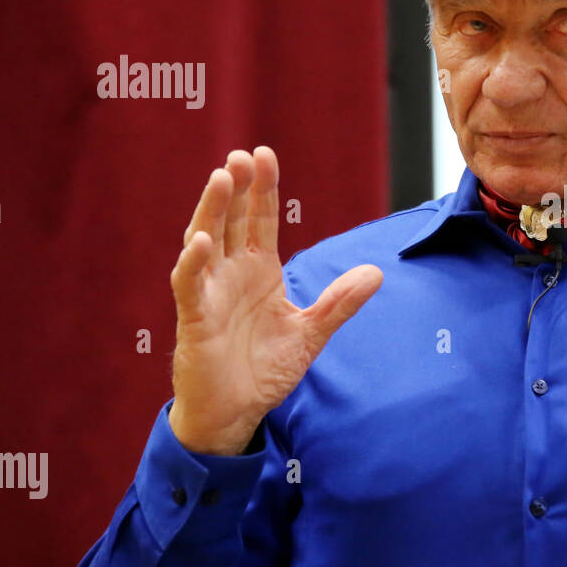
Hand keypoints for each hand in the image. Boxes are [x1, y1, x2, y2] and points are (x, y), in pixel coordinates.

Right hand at [169, 147, 382, 454]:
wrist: (236, 411)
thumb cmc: (264, 368)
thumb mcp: (311, 333)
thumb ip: (339, 303)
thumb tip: (376, 272)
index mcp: (260, 270)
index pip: (262, 219)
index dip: (264, 188)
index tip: (266, 155)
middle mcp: (232, 273)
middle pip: (232, 220)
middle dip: (238, 188)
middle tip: (242, 155)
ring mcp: (211, 293)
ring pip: (205, 241)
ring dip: (212, 210)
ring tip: (222, 178)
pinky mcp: (194, 318)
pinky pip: (189, 284)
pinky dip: (194, 262)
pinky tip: (203, 240)